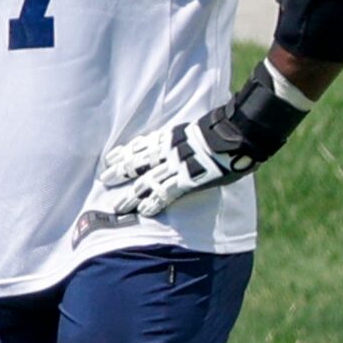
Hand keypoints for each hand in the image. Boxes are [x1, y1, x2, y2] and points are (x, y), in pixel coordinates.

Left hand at [96, 112, 253, 219]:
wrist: (238, 134)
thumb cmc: (223, 132)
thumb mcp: (197, 131)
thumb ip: (186, 139)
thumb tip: (187, 144)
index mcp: (171, 138)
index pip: (142, 145)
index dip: (125, 152)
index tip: (111, 158)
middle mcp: (169, 151)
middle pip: (138, 162)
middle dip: (120, 172)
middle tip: (104, 179)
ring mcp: (177, 165)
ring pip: (148, 181)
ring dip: (132, 195)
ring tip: (119, 206)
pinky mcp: (188, 179)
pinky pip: (166, 192)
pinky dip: (154, 202)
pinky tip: (144, 211)